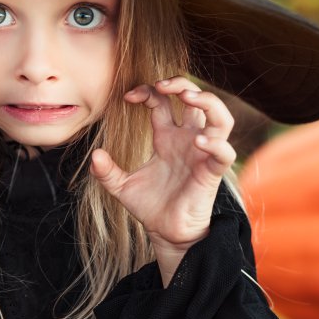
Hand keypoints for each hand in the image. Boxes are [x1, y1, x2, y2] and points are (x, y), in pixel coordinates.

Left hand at [90, 76, 235, 252]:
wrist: (166, 234)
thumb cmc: (150, 206)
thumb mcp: (121, 187)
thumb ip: (106, 171)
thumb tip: (94, 155)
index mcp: (166, 137)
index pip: (162, 101)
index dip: (148, 92)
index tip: (128, 97)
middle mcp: (187, 140)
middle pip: (196, 98)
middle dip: (181, 84)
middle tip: (162, 85)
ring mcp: (202, 154)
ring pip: (221, 117)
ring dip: (208, 101)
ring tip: (187, 98)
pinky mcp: (212, 173)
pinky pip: (224, 152)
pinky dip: (216, 143)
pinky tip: (198, 141)